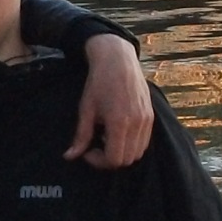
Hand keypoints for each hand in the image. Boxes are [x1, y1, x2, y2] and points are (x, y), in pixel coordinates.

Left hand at [67, 35, 153, 168]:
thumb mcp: (86, 109)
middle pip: (127, 160)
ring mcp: (147, 120)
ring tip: (108, 136)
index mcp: (119, 122)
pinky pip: (144, 142)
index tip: (87, 150)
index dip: (98, 161)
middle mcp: (137, 124)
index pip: (114, 159)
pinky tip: (118, 130)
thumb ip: (81, 136)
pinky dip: (131, 144)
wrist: (117, 59)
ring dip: (122, 152)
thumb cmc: (99, 82)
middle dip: (110, 158)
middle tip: (96, 144)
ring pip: (138, 153)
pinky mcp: (151, 116)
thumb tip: (70, 156)